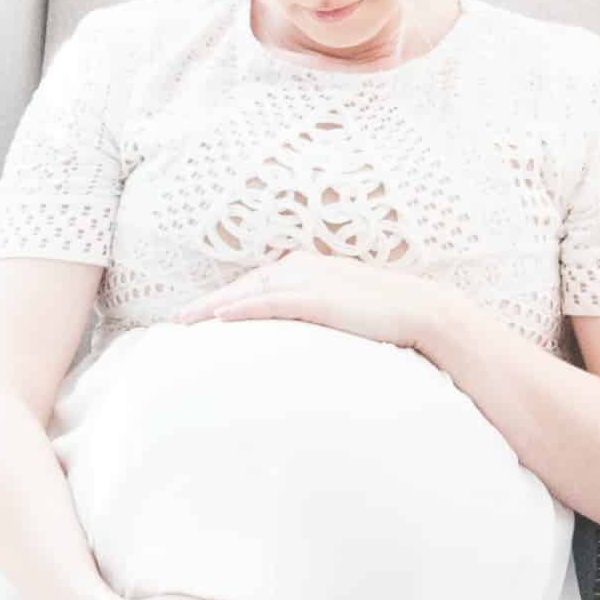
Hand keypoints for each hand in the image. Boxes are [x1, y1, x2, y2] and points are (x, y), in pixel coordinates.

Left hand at [171, 251, 444, 351]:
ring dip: (214, 307)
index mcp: (307, 266)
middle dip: (208, 303)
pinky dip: (242, 309)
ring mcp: (308, 281)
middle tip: (178, 321)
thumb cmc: (388, 314)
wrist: (421, 310)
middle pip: (243, 285)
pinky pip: (269, 303)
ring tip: (186, 323)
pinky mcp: (316, 298)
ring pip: (248, 292)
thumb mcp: (347, 307)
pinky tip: (220, 319)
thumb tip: (306, 332)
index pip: (256, 282)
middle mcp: (301, 267)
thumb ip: (321, 311)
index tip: (201, 314)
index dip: (226, 298)